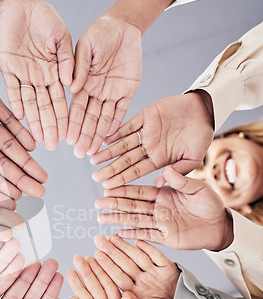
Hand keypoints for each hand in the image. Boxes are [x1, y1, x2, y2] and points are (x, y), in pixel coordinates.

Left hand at [0, 0, 73, 150]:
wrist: (20, 5)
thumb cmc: (45, 18)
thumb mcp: (61, 36)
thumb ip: (66, 60)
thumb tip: (71, 84)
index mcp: (55, 72)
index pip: (60, 100)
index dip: (64, 118)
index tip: (68, 135)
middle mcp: (39, 78)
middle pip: (45, 106)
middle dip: (49, 126)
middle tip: (54, 146)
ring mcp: (23, 74)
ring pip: (29, 102)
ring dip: (34, 120)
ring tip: (38, 139)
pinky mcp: (7, 68)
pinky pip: (11, 89)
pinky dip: (15, 102)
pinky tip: (20, 117)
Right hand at [68, 17, 141, 157]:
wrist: (123, 26)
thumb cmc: (100, 32)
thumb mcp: (86, 45)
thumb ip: (79, 66)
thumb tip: (72, 88)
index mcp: (82, 82)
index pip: (76, 108)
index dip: (72, 124)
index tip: (67, 139)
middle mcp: (95, 92)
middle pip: (89, 118)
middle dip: (84, 136)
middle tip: (79, 153)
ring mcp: (111, 93)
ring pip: (104, 119)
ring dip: (98, 135)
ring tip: (92, 151)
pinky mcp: (127, 91)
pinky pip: (122, 110)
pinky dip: (116, 124)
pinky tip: (110, 138)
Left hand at [91, 93, 213, 187]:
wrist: (206, 110)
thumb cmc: (202, 136)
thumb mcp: (193, 159)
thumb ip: (177, 172)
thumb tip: (159, 184)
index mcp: (159, 160)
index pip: (136, 172)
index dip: (122, 179)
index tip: (108, 188)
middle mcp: (148, 148)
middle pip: (125, 160)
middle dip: (110, 169)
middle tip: (95, 177)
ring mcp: (145, 132)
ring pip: (122, 144)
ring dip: (108, 152)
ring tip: (93, 159)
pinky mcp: (145, 116)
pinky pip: (128, 125)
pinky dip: (116, 131)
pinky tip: (104, 139)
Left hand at [92, 235, 178, 298]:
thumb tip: (124, 297)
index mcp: (134, 290)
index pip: (118, 276)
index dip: (107, 266)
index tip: (96, 256)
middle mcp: (142, 279)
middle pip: (125, 263)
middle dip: (111, 251)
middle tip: (98, 240)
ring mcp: (154, 272)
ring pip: (138, 257)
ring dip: (125, 247)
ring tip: (112, 237)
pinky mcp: (168, 267)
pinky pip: (158, 256)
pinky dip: (149, 249)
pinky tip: (138, 242)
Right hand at [96, 166, 233, 250]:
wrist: (221, 225)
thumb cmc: (211, 204)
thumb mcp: (198, 188)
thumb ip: (181, 181)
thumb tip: (166, 169)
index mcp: (164, 193)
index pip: (140, 191)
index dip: (124, 189)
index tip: (108, 187)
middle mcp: (158, 208)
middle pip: (132, 205)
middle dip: (114, 204)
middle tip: (97, 203)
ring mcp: (160, 223)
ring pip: (134, 220)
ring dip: (117, 219)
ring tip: (100, 218)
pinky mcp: (165, 237)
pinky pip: (146, 235)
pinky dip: (132, 234)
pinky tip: (118, 233)